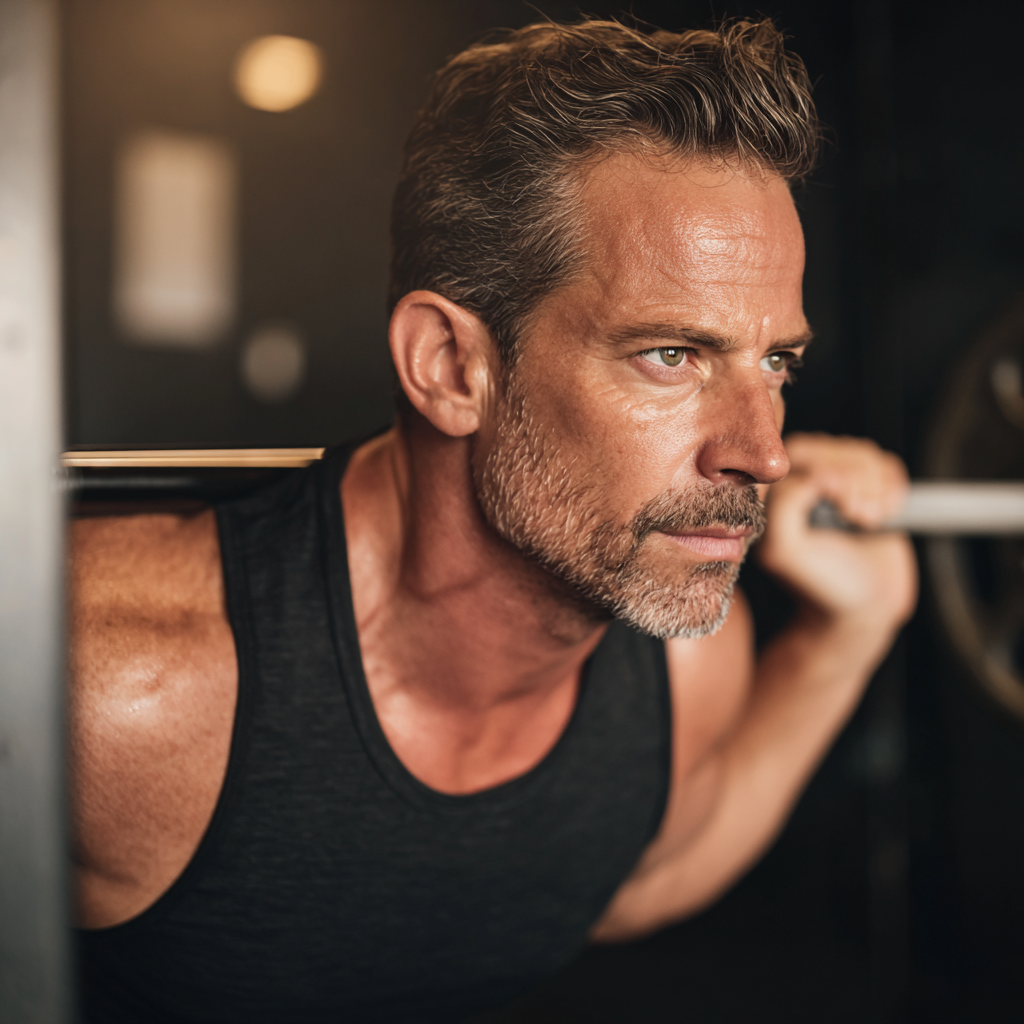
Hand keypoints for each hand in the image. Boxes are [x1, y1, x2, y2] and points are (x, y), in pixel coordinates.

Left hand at [757, 433, 917, 639]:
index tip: (845, 510)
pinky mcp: (867, 489)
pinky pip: (885, 464)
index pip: (802, 453)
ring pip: (862, 454)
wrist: (864, 608)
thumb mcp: (785, 550)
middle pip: (835, 449)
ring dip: (877, 489)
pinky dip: (893, 488)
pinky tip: (885, 516)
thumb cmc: (820, 584)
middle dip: (858, 482)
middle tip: (860, 518)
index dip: (832, 475)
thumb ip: (784, 505)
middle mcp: (800, 482)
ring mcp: (835, 483)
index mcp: (773, 494)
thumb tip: (815, 474)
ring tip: (869, 522)